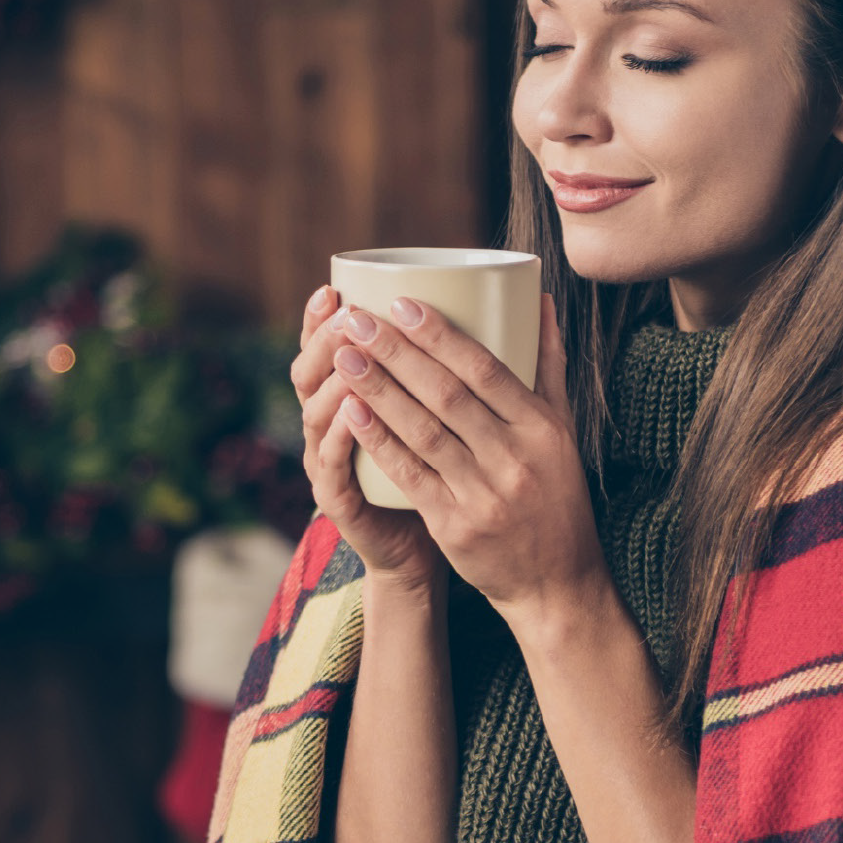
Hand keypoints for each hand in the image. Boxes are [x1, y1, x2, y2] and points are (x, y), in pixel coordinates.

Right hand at [291, 285, 443, 587]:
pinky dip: (343, 438)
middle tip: (349, 313)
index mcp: (350, 397)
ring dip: (336, 381)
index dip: (319, 320)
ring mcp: (328, 463)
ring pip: (318, 412)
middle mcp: (330, 426)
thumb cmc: (444, 478)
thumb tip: (530, 306)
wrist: (423, 554)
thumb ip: (462, 371)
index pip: (320, 349)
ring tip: (351, 350)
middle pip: (312, 372)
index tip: (334, 288)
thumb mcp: (446, 420)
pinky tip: (355, 412)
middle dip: (328, 339)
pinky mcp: (337, 501)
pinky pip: (332, 465)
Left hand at [325, 292, 602, 623]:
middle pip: (447, 395)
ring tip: (345, 357)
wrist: (556, 585)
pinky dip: (380, 442)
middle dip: (396, 353)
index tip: (401, 303)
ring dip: (379, 390)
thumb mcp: (564, 433)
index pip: (486, 370)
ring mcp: (484, 494)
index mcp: (542, 429)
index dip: (440, 335)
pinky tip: (352, 414)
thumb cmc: (556, 497)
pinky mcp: (455, 526)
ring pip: (423, 432)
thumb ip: (549, 366)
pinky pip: (411, 476)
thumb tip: (538, 299)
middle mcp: (515, 459)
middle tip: (356, 320)